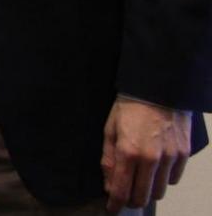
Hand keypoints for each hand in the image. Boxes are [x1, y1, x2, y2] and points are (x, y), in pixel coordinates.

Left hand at [101, 97, 189, 212]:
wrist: (158, 89)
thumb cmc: (129, 108)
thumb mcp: (110, 130)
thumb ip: (109, 160)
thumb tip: (110, 185)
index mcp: (128, 152)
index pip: (122, 190)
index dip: (116, 204)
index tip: (112, 209)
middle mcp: (151, 159)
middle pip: (144, 197)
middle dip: (132, 200)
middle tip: (125, 196)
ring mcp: (170, 157)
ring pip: (160, 191)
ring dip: (149, 190)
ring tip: (140, 181)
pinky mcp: (184, 154)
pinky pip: (174, 179)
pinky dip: (164, 179)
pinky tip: (155, 170)